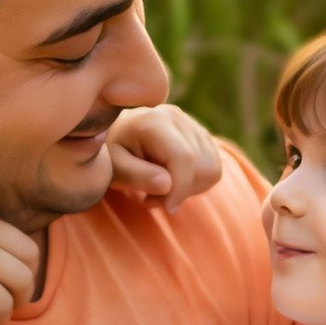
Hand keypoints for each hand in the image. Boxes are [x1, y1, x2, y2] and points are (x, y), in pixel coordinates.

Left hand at [105, 102, 223, 203]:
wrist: (115, 137)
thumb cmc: (111, 155)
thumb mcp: (114, 168)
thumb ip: (137, 176)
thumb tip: (167, 184)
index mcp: (153, 121)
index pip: (184, 157)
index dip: (181, 189)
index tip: (167, 208)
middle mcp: (176, 116)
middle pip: (201, 165)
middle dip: (182, 191)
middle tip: (153, 198)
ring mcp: (190, 123)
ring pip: (212, 168)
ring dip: (189, 188)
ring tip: (160, 188)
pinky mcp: (200, 134)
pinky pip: (213, 167)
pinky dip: (196, 182)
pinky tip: (172, 180)